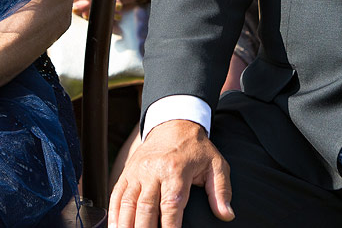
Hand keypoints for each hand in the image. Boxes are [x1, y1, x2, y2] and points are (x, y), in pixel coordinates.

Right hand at [110, 119, 233, 227]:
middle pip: (145, 207)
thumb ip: (221, 190)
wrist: (173, 124)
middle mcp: (153, 171)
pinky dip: (114, 214)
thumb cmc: (196, 149)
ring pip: (127, 203)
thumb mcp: (216, 164)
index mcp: (176, 170)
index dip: (169, 227)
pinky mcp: (127, 173)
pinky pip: (116, 195)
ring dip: (126, 225)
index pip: (171, 205)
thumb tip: (227, 214)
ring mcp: (137, 172)